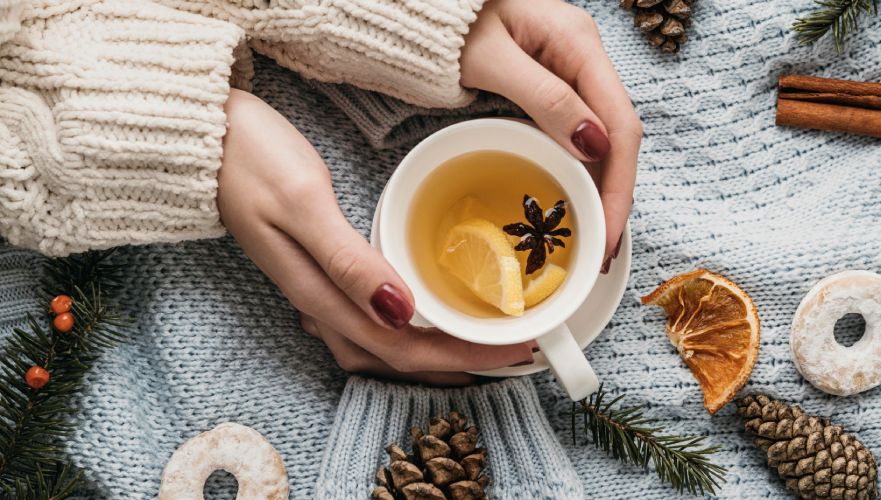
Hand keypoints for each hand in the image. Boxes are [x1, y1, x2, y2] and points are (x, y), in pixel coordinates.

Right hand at [217, 89, 532, 384]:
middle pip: (395, 357)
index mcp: (320, 292)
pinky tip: (420, 321)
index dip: (463, 356)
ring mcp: (312, 289)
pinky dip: (403, 332)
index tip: (514, 349)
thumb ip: (349, 262)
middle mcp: (317, 302)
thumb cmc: (247, 159)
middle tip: (514, 354)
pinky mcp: (312, 271)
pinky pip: (365, 323)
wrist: (198, 135)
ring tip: (477, 350)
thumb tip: (400, 314)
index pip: (402, 348)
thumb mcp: (302, 202)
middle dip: (458, 363)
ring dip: (430, 357)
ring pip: (378, 347)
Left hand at [460, 0, 640, 271]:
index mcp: (580, 45)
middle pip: (618, 138)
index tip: (609, 233)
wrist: (427, 5)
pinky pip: (579, 135)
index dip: (620, 186)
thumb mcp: (491, 58)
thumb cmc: (450, 21)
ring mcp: (573, 72)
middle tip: (603, 251)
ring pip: (603, 140)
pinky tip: (576, 202)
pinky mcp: (556, 86)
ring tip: (593, 238)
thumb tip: (594, 145)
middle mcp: (586, 58)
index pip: (620, 125)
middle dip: (615, 197)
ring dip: (602, 191)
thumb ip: (544, 98)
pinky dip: (581, 173)